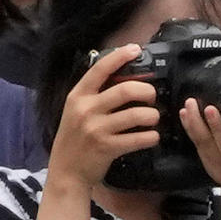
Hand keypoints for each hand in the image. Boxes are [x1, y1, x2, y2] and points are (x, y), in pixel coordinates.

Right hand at [45, 45, 162, 193]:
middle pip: (127, 90)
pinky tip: (151, 137)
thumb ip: (95, 95)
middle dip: (148, 92)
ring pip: (139, 114)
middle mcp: (86, 109)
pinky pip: (141, 138)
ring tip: (153, 120)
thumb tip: (124, 78)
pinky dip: (152, 137)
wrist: (67, 170)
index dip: (119, 56)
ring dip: (153, 116)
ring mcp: (96, 128)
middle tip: (152, 98)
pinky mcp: (108, 147)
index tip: (136, 49)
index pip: (99, 69)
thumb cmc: (76, 138)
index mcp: (78, 96)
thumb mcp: (77, 111)